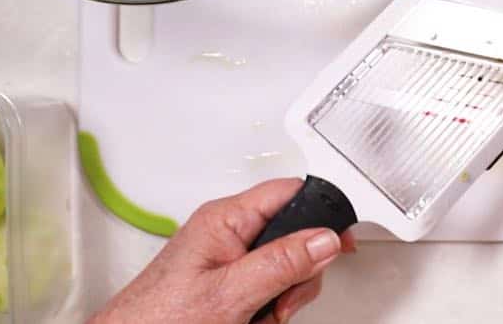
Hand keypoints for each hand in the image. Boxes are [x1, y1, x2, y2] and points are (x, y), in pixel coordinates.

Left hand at [91, 179, 355, 323]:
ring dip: (284, 295)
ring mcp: (227, 258)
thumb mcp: (231, 292)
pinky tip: (253, 320)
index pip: (290, 192)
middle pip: (294, 233)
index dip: (322, 211)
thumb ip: (281, 263)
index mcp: (226, 218)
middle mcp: (227, 231)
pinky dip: (269, 306)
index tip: (343, 237)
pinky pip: (267, 285)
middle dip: (300, 271)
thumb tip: (324, 238)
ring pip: (285, 264)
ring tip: (262, 316)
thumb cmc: (159, 317)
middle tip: (284, 299)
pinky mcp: (227, 282)